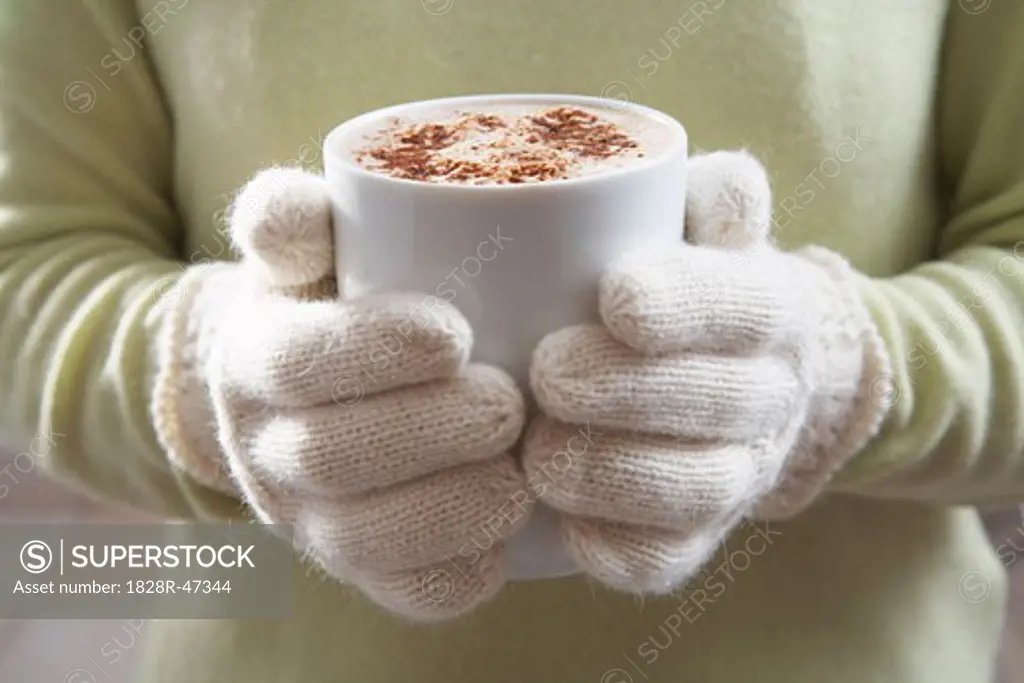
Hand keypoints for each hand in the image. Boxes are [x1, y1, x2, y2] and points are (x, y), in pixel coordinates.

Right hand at [150, 168, 531, 619]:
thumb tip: (304, 218)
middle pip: (328, 456)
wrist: (301, 390)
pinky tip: (505, 539)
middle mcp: (269, 447)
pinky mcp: (360, 566)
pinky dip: (455, 574)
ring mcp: (310, 517)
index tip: (454, 335)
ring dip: (445, 511)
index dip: (370, 353)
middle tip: (507, 405)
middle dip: (425, 435)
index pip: (295, 362)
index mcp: (254, 358)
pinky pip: (401, 592)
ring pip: (359, 537)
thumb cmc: (330, 300)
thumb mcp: (305, 248)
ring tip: (517, 478)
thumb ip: (294, 216)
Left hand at [521, 151, 890, 592]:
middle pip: (721, 404)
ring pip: (698, 490)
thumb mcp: (710, 222)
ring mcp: (740, 471)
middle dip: (632, 393)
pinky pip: (669, 559)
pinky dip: (617, 549)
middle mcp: (769, 395)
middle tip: (547, 373)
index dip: (688, 304)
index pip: (745, 305)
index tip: (619, 297)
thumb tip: (688, 171)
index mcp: (771, 308)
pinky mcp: (701, 533)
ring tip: (538, 456)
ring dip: (616, 476)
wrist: (751, 374)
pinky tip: (562, 526)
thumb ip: (708, 193)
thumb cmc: (698, 283)